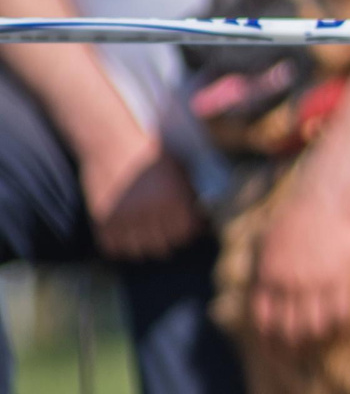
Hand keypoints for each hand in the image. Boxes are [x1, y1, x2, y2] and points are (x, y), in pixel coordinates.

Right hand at [83, 136, 200, 260]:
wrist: (111, 141)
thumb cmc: (149, 155)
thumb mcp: (179, 172)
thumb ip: (190, 196)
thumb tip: (202, 219)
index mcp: (173, 201)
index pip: (185, 234)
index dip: (186, 232)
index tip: (182, 228)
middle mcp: (150, 212)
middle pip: (163, 247)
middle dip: (165, 240)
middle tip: (161, 232)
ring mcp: (124, 218)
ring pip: (138, 252)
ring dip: (142, 246)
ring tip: (143, 236)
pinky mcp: (102, 219)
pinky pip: (113, 248)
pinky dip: (119, 246)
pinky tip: (123, 235)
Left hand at [251, 187, 349, 344]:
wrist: (324, 203)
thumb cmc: (292, 219)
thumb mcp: (264, 244)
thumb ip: (261, 271)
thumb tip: (258, 294)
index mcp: (267, 276)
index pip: (262, 320)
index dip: (267, 342)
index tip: (272, 354)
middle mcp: (290, 283)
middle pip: (289, 328)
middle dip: (291, 350)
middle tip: (296, 359)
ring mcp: (317, 282)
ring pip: (315, 325)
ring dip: (316, 341)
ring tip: (318, 348)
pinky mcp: (341, 278)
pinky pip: (341, 311)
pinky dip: (340, 326)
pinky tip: (339, 331)